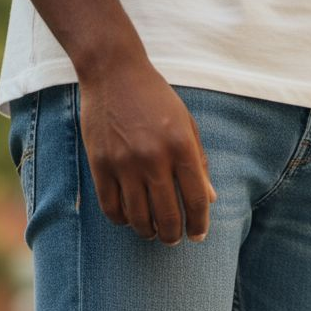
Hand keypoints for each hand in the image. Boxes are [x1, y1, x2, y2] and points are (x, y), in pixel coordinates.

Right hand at [80, 59, 216, 244]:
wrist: (113, 71)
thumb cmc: (155, 99)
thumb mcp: (186, 125)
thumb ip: (199, 163)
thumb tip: (210, 200)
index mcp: (180, 147)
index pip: (196, 200)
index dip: (199, 225)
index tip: (197, 236)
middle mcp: (154, 158)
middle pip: (167, 216)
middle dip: (173, 235)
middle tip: (173, 239)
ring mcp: (124, 163)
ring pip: (139, 218)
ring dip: (148, 232)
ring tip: (152, 232)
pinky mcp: (100, 165)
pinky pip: (112, 208)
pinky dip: (122, 220)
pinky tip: (129, 218)